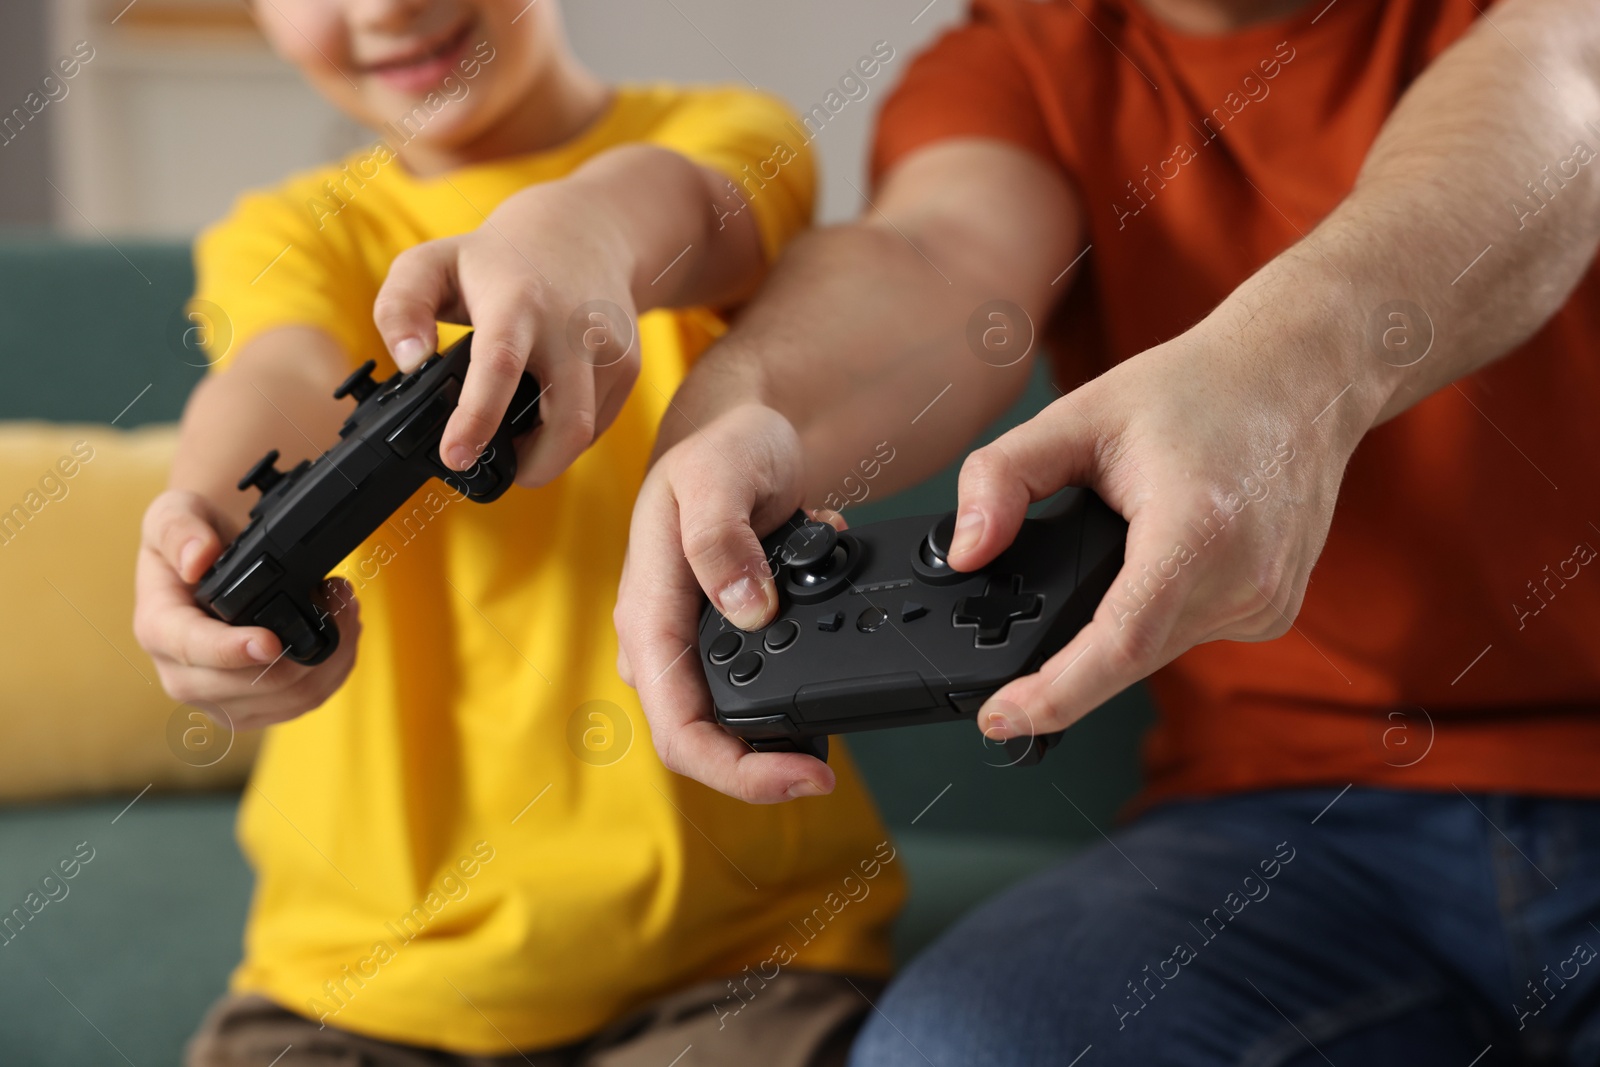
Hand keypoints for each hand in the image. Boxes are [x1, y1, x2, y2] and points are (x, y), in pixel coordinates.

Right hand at [133, 490, 360, 729]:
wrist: (211, 561)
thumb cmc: (191, 537)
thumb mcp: (174, 513)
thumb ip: (179, 529)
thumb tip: (196, 560)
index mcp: (158, 627)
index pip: (191, 650)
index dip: (232, 651)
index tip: (269, 642)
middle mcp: (181, 673)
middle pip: (248, 685)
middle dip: (303, 648)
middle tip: (338, 599)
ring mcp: (217, 697)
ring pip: (285, 700)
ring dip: (329, 660)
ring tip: (346, 611)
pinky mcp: (250, 706)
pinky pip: (300, 704)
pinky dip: (332, 673)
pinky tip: (341, 638)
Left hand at [373, 183, 641, 487]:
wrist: (586, 231)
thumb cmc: (496, 257)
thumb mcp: (431, 263)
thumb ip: (400, 308)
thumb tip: (410, 363)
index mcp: (517, 301)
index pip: (501, 365)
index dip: (477, 419)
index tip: (455, 458)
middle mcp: (571, 328)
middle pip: (567, 424)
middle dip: (533, 467)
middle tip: (496, 468)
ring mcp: (609, 348)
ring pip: (585, 433)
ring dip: (549, 455)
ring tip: (516, 440)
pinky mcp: (629, 365)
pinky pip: (598, 423)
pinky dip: (568, 434)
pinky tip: (543, 414)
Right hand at [613, 404, 836, 803]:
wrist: (744, 428)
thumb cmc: (723, 445)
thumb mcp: (719, 476)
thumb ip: (722, 541)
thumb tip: (747, 609)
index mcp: (647, 612)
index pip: (677, 728)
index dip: (736, 771)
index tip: (801, 777)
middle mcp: (663, 638)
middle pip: (701, 738)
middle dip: (762, 766)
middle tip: (825, 769)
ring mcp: (692, 640)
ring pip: (727, 719)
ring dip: (780, 729)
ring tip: (833, 705)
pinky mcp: (723, 634)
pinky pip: (754, 681)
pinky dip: (797, 679)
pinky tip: (827, 654)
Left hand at [951, 323, 1362, 741]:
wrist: (1300, 374)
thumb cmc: (1197, 388)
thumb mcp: (1078, 415)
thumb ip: (1004, 478)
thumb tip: (967, 552)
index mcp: (1197, 527)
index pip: (1120, 642)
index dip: (1056, 693)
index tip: (1001, 718)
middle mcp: (1244, 577)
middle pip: (1129, 655)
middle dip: (1064, 667)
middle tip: (1006, 675)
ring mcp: (1267, 601)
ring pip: (1157, 651)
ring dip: (1110, 635)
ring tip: (1095, 575)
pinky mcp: (1273, 611)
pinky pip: (1189, 635)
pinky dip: (1152, 617)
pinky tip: (1148, 571)